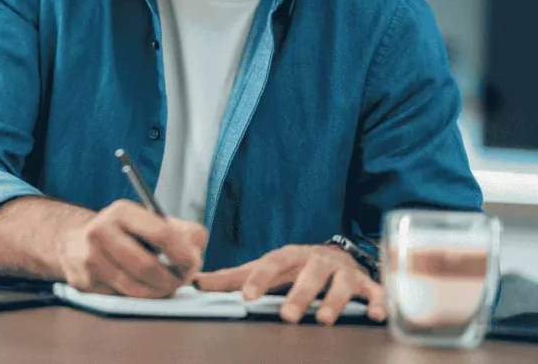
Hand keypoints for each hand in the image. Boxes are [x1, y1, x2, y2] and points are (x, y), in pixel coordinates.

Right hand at [57, 200, 206, 297]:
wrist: (74, 242)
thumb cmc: (124, 232)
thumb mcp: (150, 220)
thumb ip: (183, 231)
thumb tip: (196, 249)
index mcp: (121, 212)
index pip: (161, 233)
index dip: (182, 253)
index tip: (193, 263)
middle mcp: (100, 231)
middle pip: (147, 266)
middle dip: (172, 279)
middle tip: (181, 281)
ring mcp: (89, 258)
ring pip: (134, 288)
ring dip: (157, 292)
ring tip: (165, 286)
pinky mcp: (83, 282)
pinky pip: (120, 298)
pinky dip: (138, 297)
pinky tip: (142, 288)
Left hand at [196, 244, 386, 324]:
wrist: (337, 257)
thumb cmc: (294, 267)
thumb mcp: (265, 269)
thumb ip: (233, 278)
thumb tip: (196, 283)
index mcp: (290, 256)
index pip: (271, 264)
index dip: (258, 279)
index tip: (246, 296)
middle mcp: (317, 260)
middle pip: (308, 273)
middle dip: (299, 294)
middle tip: (287, 316)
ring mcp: (343, 272)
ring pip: (341, 283)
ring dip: (333, 300)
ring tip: (324, 319)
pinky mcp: (367, 284)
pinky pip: (377, 292)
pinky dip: (379, 302)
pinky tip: (377, 315)